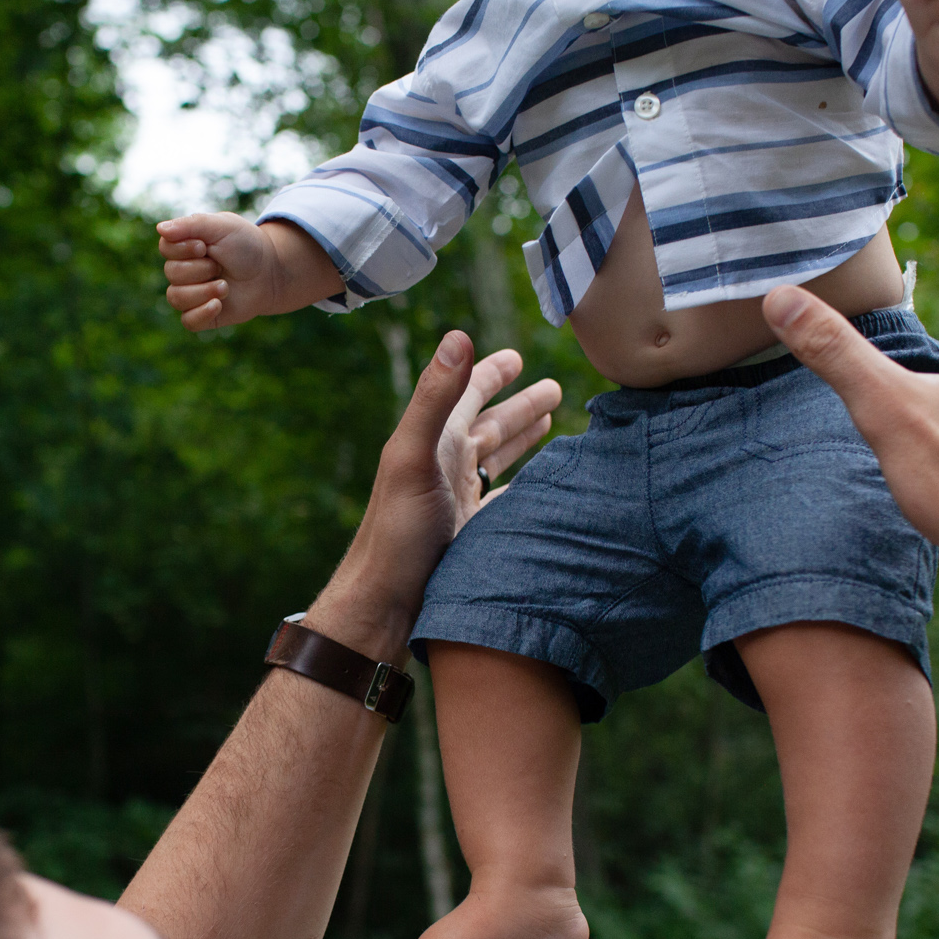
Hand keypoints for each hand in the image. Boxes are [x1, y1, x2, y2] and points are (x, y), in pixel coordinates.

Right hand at [159, 212, 334, 332]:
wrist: (271, 272)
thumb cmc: (246, 245)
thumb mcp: (221, 226)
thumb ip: (191, 225)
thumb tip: (160, 228)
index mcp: (184, 245)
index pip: (165, 248)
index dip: (184, 249)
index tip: (205, 247)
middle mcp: (184, 270)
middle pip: (171, 273)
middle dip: (200, 270)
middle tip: (220, 266)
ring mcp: (191, 294)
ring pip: (176, 298)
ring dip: (204, 291)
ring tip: (225, 286)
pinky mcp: (202, 315)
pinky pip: (188, 321)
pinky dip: (202, 313)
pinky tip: (218, 305)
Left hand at [307, 331, 559, 662]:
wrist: (384, 604)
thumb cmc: (394, 532)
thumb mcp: (412, 456)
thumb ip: (434, 398)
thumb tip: (458, 335)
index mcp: (432, 442)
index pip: (467, 395)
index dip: (490, 373)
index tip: (517, 357)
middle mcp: (445, 468)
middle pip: (490, 426)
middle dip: (520, 405)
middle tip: (554, 388)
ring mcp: (458, 502)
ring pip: (498, 461)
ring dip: (523, 440)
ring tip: (552, 425)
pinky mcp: (472, 535)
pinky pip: (506, 501)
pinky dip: (527, 489)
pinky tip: (543, 489)